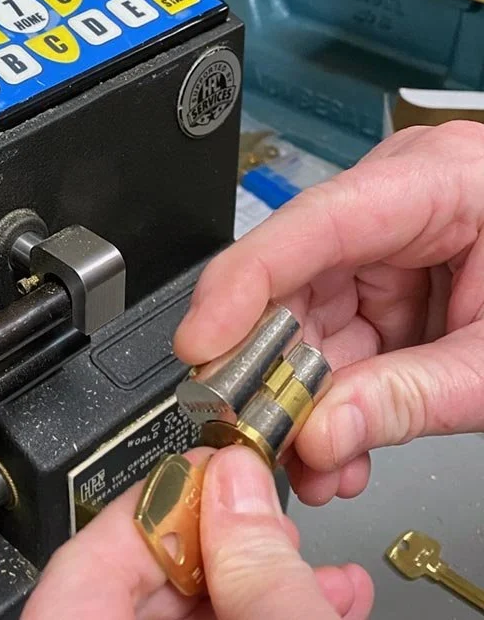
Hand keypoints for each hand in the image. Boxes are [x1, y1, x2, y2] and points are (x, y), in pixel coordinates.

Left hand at [22, 446, 372, 618]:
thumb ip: (255, 568)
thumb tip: (237, 483)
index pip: (86, 554)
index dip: (152, 501)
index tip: (208, 471)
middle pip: (140, 578)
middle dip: (218, 535)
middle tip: (263, 504)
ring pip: (188, 611)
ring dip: (257, 576)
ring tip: (313, 556)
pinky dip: (262, 613)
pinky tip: (322, 597)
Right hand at [174, 121, 483, 504]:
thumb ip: (413, 396)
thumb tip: (321, 433)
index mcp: (439, 182)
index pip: (314, 223)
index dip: (243, 284)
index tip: (202, 343)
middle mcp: (398, 202)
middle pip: (298, 278)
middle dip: (271, 364)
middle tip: (254, 428)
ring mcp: (391, 242)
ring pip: (310, 318)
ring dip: (303, 396)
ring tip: (309, 459)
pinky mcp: (390, 280)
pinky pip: (340, 336)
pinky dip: (335, 395)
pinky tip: (336, 443)